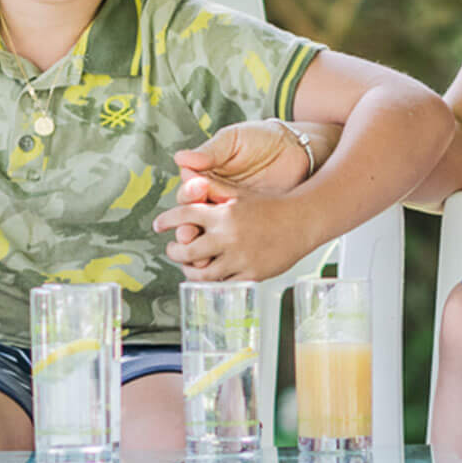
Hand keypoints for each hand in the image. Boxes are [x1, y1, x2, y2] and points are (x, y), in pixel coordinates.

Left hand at [152, 190, 317, 282]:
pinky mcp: (251, 274)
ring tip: (187, 267)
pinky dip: (213, 281)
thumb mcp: (240, 195)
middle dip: (174, 251)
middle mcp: (228, 236)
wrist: (303, 220)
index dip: (166, 221)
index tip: (158, 226)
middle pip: (186, 250)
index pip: (183, 216)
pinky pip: (223, 284)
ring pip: (201, 273)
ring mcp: (239, 258)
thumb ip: (214, 192)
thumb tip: (187, 179)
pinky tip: (211, 276)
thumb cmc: (272, 206)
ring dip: (189, 271)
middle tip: (172, 249)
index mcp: (223, 213)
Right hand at [164, 121, 316, 246]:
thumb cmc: (262, 139)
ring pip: (210, 237)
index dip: (189, 195)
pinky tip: (226, 256)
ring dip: (202, 247)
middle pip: (193, 221)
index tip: (198, 189)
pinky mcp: (251, 225)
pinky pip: (235, 242)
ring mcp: (233, 215)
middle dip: (188, 229)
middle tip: (189, 233)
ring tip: (201, 252)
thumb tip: (180, 158)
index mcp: (206, 178)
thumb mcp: (235, 141)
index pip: (188, 194)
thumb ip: (211, 151)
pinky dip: (227, 252)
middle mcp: (215, 199)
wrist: (296, 150)